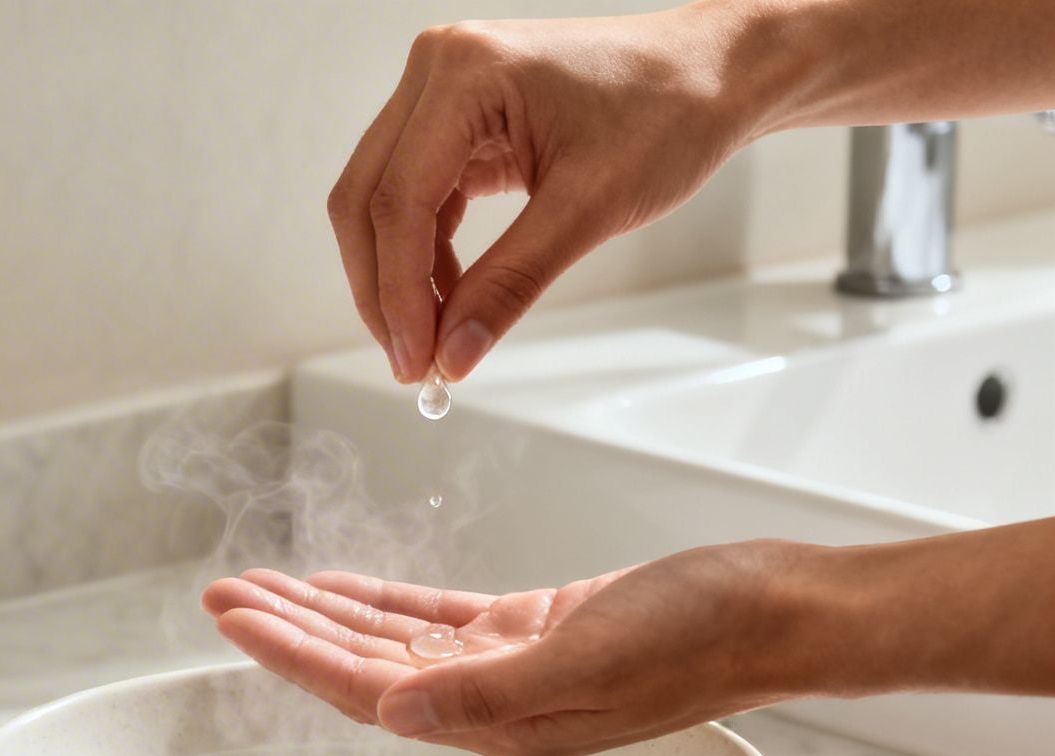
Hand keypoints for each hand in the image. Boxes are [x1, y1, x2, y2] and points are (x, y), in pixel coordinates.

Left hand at [201, 542, 813, 755]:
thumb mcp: (589, 660)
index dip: (294, 653)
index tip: (233, 616)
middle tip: (220, 592)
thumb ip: (487, 694)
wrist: (780, 612)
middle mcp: (496, 704)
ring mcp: (516, 667)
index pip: (368, 690)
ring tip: (259, 584)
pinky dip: (388, 599)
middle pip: (365, 666)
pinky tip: (341, 585)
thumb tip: (393, 712)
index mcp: (500, 724)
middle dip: (288, 630)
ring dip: (325, 612)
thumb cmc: (701, 638)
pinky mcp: (539, 630)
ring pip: (394, 639)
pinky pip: (440, 616)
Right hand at [331, 8, 752, 383]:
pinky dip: (424, 253)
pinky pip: (414, 194)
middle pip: (368, 199)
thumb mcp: (590, 207)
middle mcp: (437, 70)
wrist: (711, 72)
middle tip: (411, 361)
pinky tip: (449, 296)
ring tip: (432, 339)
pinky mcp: (453, 117)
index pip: (399, 201)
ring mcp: (440, 91)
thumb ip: (510, 283)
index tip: (416, 358)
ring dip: (397, 276)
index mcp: (466, 74)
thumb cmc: (668, 112)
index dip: (398, 293)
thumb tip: (452, 355)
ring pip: (380, 201)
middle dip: (382, 290)